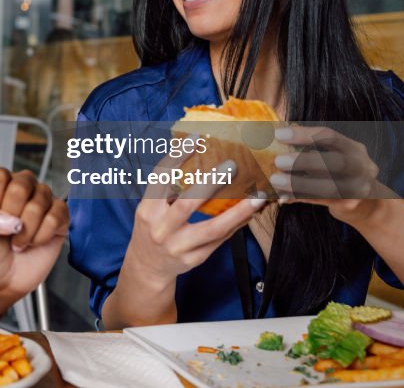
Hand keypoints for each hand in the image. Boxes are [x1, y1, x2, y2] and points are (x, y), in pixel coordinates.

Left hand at [0, 168, 68, 297]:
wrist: (1, 278)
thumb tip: (6, 218)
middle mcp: (22, 188)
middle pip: (21, 185)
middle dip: (11, 216)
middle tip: (6, 231)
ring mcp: (42, 200)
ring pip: (39, 203)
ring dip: (26, 231)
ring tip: (18, 240)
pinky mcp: (60, 216)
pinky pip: (56, 217)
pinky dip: (42, 235)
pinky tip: (33, 241)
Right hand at [123, 151, 265, 287]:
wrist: (147, 266)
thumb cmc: (152, 228)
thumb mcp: (150, 208)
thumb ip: (168, 189)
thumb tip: (197, 157)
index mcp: (147, 210)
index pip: (161, 178)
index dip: (177, 156)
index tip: (196, 138)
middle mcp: (161, 228)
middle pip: (187, 204)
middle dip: (210, 183)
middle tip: (232, 165)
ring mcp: (178, 246)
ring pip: (212, 228)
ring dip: (237, 212)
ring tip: (257, 197)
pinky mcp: (194, 259)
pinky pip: (220, 240)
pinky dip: (236, 225)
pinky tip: (249, 214)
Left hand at [268, 126, 394, 224]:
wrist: (369, 204)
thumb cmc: (341, 174)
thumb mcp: (334, 156)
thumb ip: (311, 148)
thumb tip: (275, 138)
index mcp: (354, 148)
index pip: (330, 136)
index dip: (304, 134)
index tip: (278, 134)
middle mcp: (361, 166)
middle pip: (335, 162)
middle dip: (304, 160)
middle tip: (278, 161)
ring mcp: (358, 188)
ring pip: (328, 186)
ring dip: (298, 183)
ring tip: (275, 180)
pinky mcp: (350, 205)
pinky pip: (321, 200)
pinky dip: (300, 196)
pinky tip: (283, 196)